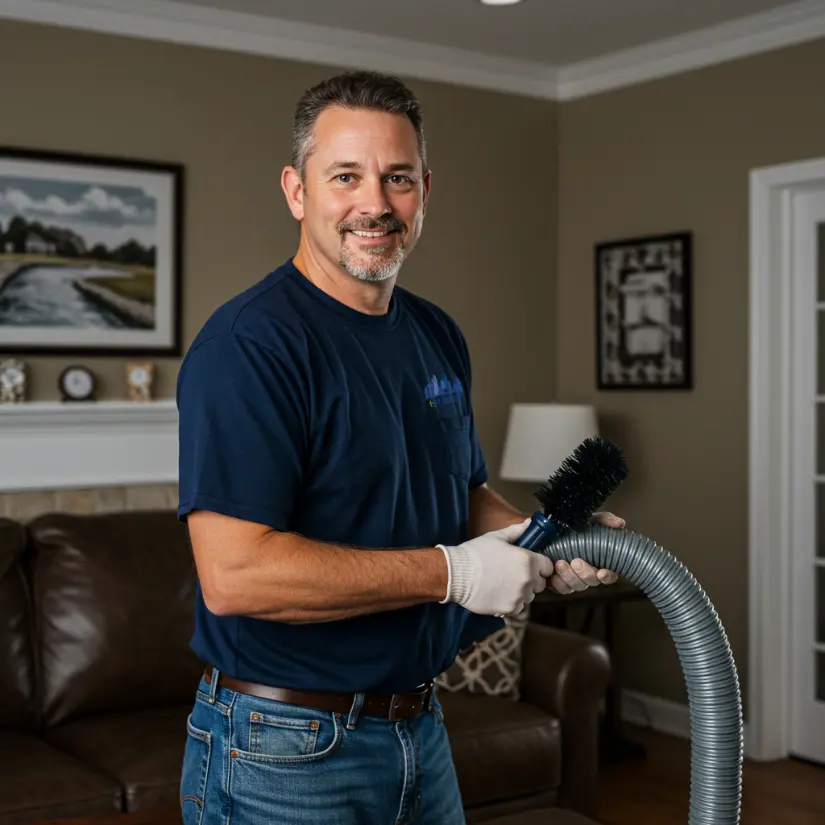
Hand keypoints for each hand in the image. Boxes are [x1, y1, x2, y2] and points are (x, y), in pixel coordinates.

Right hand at [438, 519, 552, 616]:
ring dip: (521, 591)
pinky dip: (511, 603)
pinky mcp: (509, 609)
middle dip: (531, 579)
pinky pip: (518, 607)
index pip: (548, 566)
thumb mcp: (496, 537)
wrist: (456, 574)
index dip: (540, 565)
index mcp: (528, 560)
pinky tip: (498, 594)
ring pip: (529, 596)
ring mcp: (519, 596)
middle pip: (540, 583)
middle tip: (513, 574)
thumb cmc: (475, 553)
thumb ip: (517, 531)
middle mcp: (528, 580)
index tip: (529, 564)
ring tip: (504, 584)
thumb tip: (529, 523)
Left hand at [549, 511, 623, 594]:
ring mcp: (573, 578)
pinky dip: (557, 582)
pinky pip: (561, 588)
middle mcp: (587, 572)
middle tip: (576, 561)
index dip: (608, 576)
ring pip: (577, 586)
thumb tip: (619, 523)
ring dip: (569, 576)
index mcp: (598, 560)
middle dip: (585, 573)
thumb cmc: (572, 526)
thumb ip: (604, 520)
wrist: (547, 528)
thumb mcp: (588, 519)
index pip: (609, 575)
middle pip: (592, 581)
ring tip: (560, 563)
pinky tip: (553, 573)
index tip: (602, 572)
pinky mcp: (558, 581)